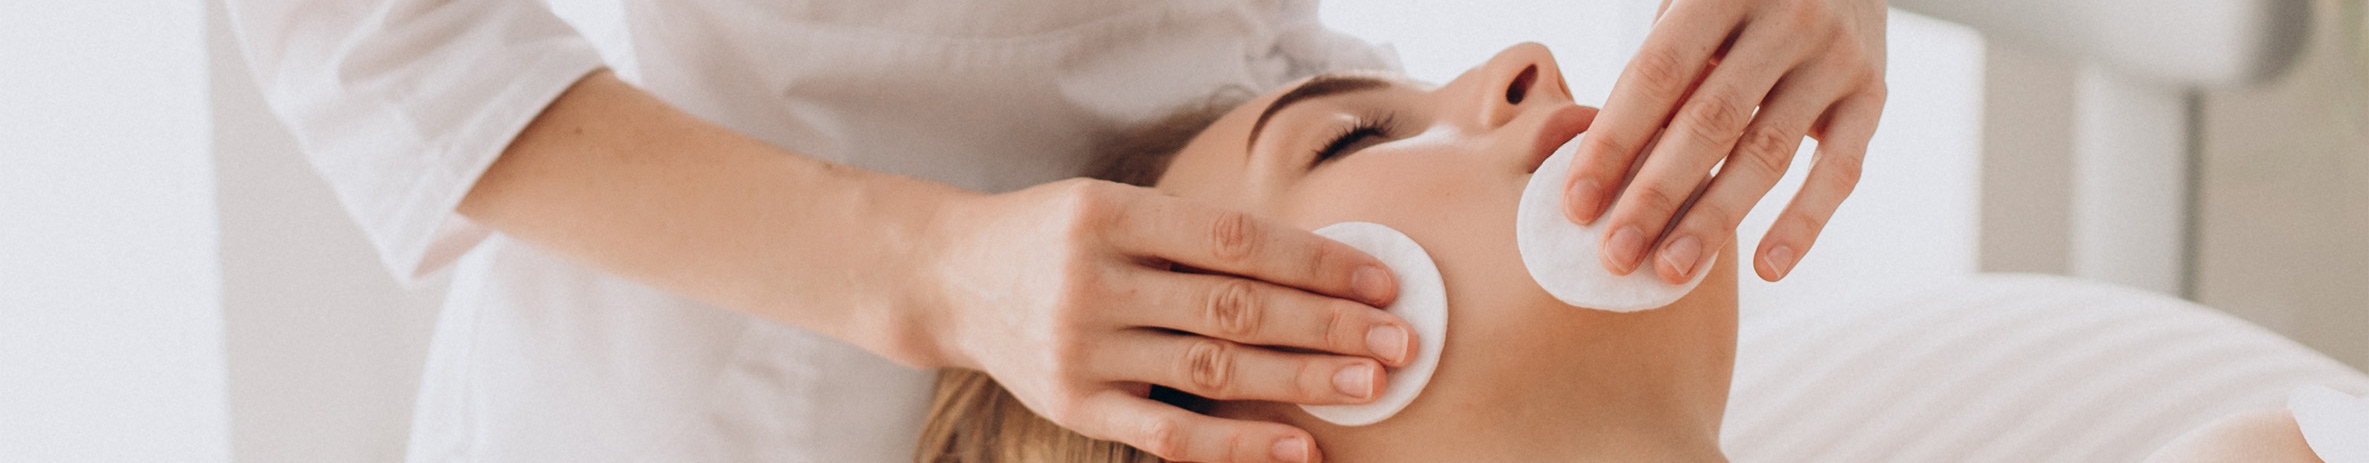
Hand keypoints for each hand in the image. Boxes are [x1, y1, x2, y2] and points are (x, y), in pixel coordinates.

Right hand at [919, 179, 1415, 462]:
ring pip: (1213, 369)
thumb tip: (1318, 270)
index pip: (1235, 239)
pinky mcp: (1075, 406)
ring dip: (1302, 379)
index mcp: (1110, 214)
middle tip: (1400, 339)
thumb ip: (1194, 237)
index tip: (1381, 279)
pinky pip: (1170, 433)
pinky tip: (1298, 446)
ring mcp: (1081, 348)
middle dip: (1327, 325)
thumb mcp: (1114, 208)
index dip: (1315, 261)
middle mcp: (1093, 281)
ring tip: (1370, 384)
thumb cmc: (1057, 235)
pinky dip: (1239, 443)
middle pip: (1235, 307)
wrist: (950, 279)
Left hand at [1564, 0, 1887, 282]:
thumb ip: (1658, 69)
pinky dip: (1804, 223)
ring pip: (1768, 152)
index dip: (1612, 143)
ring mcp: (1836, 56)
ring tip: (1671, 270)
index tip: (1576, 207)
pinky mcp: (1874, 93)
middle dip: (1655, 195)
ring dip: (1715, 219)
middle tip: (1614, 256)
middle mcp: (1787, 18)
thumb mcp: (1693, 6)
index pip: (1656, 75)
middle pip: (1709, 121)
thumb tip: (1599, 165)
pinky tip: (1766, 270)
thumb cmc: (1739, 1)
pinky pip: (1840, 170)